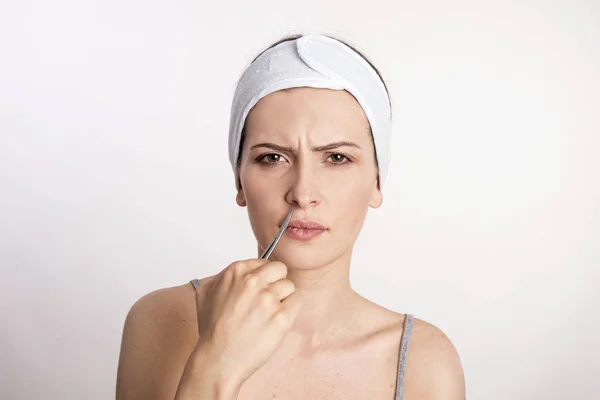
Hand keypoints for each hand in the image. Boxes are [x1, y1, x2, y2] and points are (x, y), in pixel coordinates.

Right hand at [193, 259, 301, 389]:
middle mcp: (253, 282)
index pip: (264, 263)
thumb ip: (224, 276)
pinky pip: (297, 302)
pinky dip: (290, 311)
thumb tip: (244, 271)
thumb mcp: (206, 293)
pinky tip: (275, 321)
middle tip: (266, 301)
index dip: (263, 278)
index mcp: (236, 272)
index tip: (257, 292)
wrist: (218, 360)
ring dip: (282, 299)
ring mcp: (268, 299)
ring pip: (289, 286)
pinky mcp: (282, 317)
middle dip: (275, 283)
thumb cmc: (213, 330)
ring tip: (267, 315)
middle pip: (280, 270)